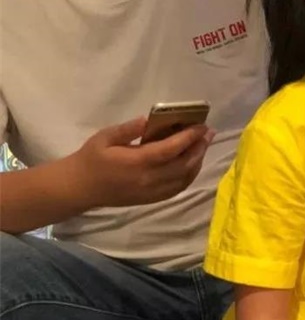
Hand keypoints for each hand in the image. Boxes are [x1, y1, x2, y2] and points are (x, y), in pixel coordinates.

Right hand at [68, 117, 214, 207]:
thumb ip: (129, 129)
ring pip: (183, 179)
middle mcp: (148, 179)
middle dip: (198, 148)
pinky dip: (189, 176)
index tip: (201, 126)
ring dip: (197, 162)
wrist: (80, 188)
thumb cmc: (91, 158)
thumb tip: (149, 120)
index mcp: (136, 162)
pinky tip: (192, 164)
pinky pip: (177, 189)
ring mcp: (151, 192)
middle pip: (182, 164)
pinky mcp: (151, 200)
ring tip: (203, 145)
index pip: (170, 149)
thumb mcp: (106, 137)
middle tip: (208, 133)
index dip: (189, 138)